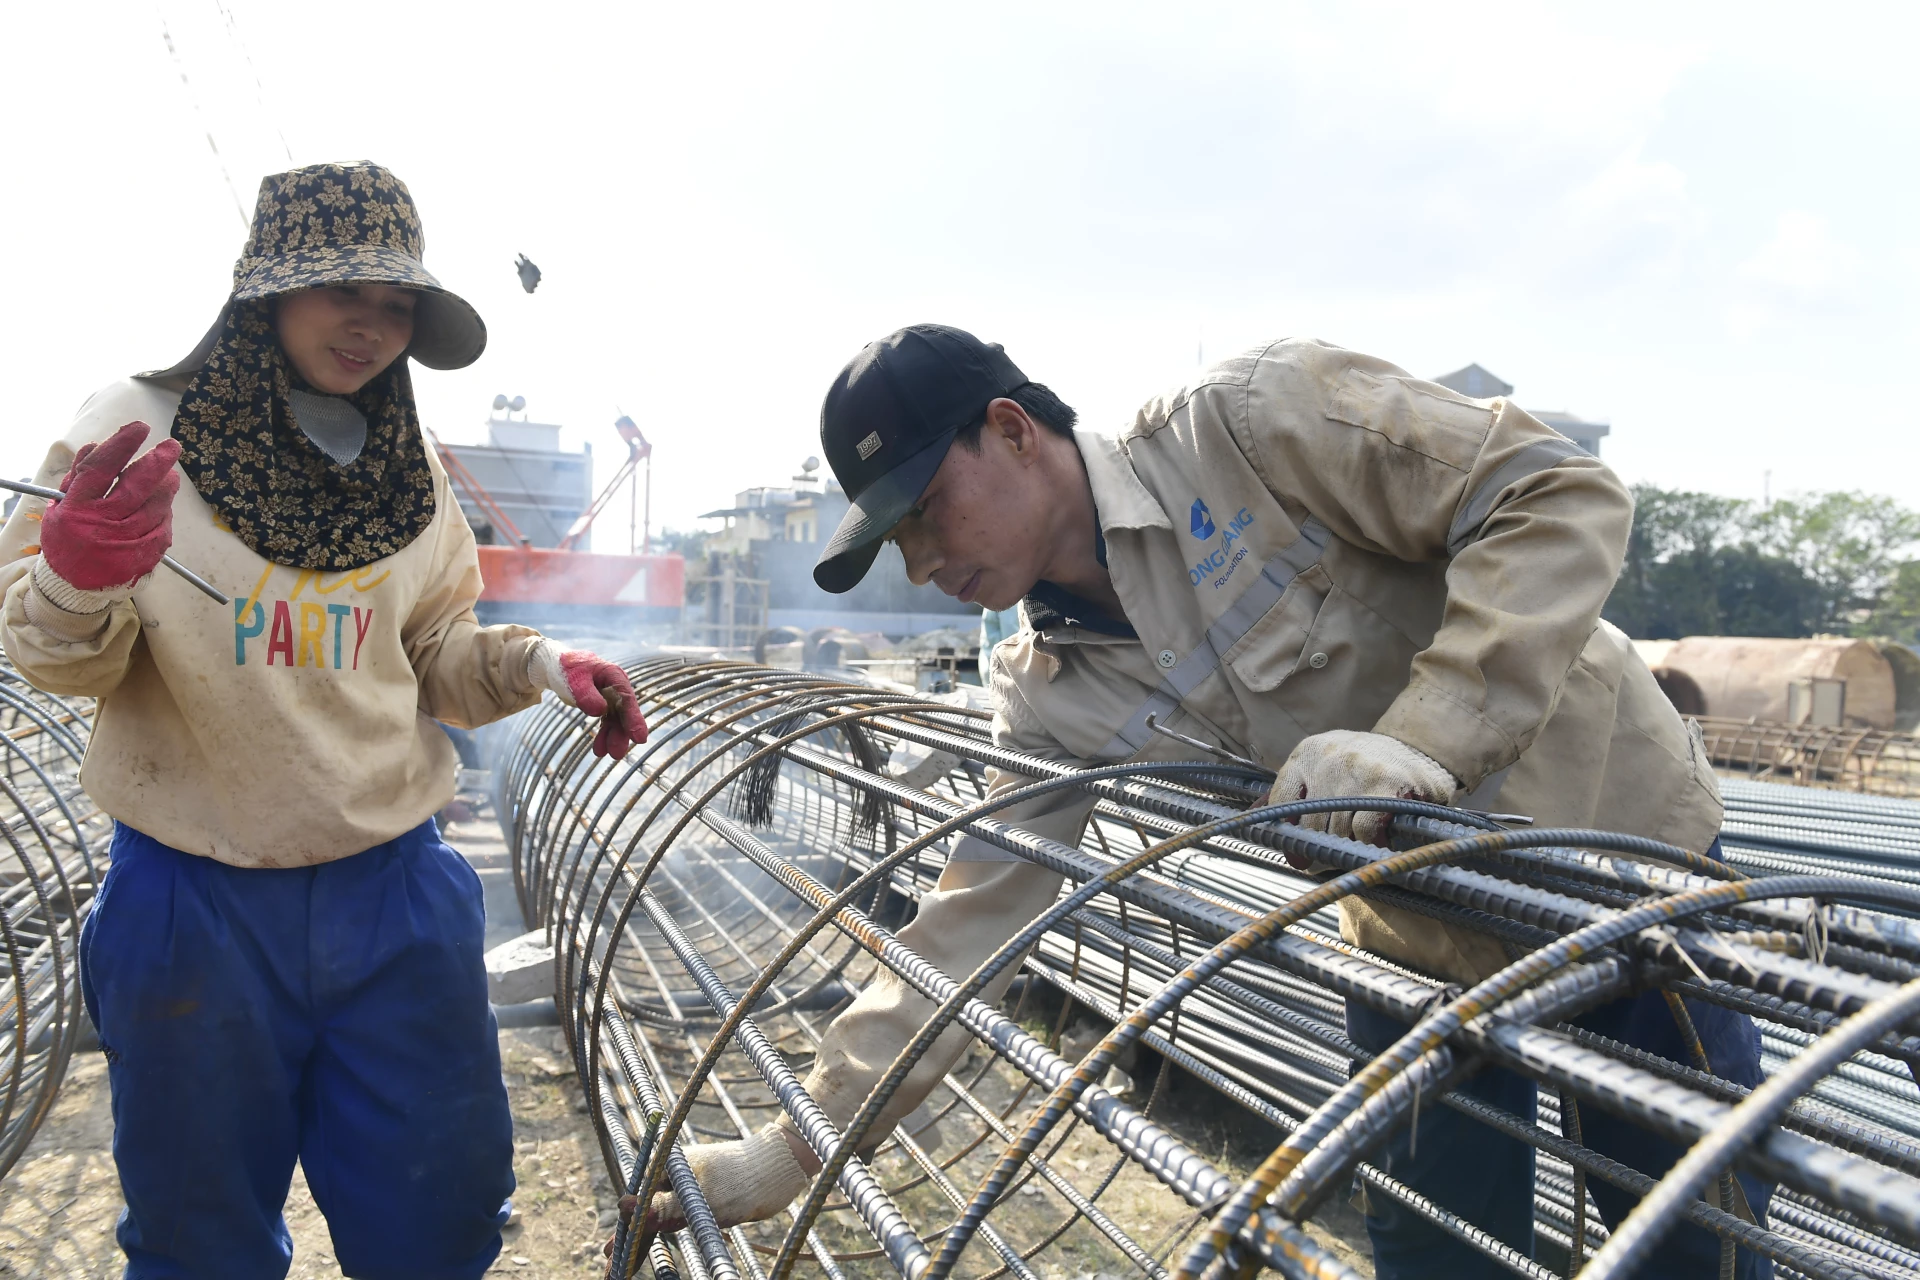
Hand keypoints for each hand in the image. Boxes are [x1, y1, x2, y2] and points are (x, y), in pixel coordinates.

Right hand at [40, 421, 180, 590]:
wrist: (74, 584)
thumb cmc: (69, 536)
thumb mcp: (62, 505)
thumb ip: (80, 475)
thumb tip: (98, 444)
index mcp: (76, 507)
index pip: (101, 468)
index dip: (122, 445)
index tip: (139, 428)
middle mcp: (101, 523)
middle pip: (136, 486)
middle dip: (157, 462)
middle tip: (171, 446)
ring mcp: (124, 541)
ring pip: (156, 506)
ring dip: (166, 487)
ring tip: (169, 476)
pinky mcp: (144, 556)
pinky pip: (163, 527)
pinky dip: (165, 513)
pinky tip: (162, 506)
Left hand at [528, 644, 648, 758]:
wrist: (557, 665)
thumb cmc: (567, 668)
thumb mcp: (574, 679)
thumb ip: (586, 694)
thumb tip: (600, 711)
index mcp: (613, 675)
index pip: (626, 698)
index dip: (634, 718)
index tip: (639, 738)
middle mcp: (616, 687)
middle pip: (623, 712)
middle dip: (622, 733)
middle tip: (618, 753)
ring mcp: (611, 697)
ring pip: (615, 720)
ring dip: (612, 736)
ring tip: (607, 754)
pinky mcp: (603, 705)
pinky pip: (606, 722)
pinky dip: (603, 735)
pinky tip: (599, 750)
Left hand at [1269, 729, 1456, 845]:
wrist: (1422, 745)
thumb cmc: (1366, 764)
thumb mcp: (1324, 764)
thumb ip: (1292, 789)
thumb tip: (1250, 817)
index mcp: (1307, 753)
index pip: (1281, 801)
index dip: (1288, 834)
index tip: (1296, 853)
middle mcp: (1328, 758)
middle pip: (1310, 823)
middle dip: (1320, 847)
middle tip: (1330, 861)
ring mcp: (1356, 770)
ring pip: (1337, 830)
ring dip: (1346, 847)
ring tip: (1356, 847)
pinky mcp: (1385, 785)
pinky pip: (1363, 831)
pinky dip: (1368, 843)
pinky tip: (1375, 840)